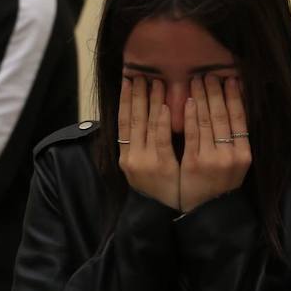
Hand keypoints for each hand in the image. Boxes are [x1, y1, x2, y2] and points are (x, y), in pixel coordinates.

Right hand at [117, 76, 180, 209]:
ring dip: (151, 101)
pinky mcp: (162, 167)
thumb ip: (145, 144)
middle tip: (143, 73)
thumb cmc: (161, 188)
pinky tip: (165, 106)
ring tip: (156, 81)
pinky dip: (162, 121)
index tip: (129, 79)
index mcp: (127, 156)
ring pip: (147, 125)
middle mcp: (132, 158)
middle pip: (133, 119)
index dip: (126, 100)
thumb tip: (148, 116)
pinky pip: (162, 140)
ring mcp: (146, 163)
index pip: (124, 121)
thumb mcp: (146, 166)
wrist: (166, 216)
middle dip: (138, 95)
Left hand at [179, 75, 252, 212]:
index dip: (236, 97)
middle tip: (210, 73)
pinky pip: (193, 134)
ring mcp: (213, 160)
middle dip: (216, 92)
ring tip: (197, 80)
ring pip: (208, 121)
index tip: (231, 79)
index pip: (241, 119)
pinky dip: (192, 115)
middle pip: (224, 116)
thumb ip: (235, 142)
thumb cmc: (218, 186)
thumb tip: (232, 109)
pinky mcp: (194, 164)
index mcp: (245, 154)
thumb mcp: (235, 165)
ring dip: (203, 97)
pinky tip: (190, 101)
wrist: (205, 214)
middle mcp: (232, 156)